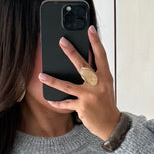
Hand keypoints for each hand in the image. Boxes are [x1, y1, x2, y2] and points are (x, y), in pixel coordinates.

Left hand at [38, 26, 121, 141]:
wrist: (111, 125)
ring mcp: (89, 96)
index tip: (90, 29)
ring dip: (53, 81)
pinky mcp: (82, 107)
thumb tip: (84, 59)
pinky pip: (66, 103)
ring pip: (67, 86)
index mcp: (105, 77)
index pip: (101, 55)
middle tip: (61, 41)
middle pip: (82, 65)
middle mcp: (97, 85)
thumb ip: (96, 74)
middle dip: (71, 52)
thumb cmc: (106, 103)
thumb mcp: (105, 86)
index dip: (96, 41)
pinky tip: (50, 99)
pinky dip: (57, 102)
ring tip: (42, 75)